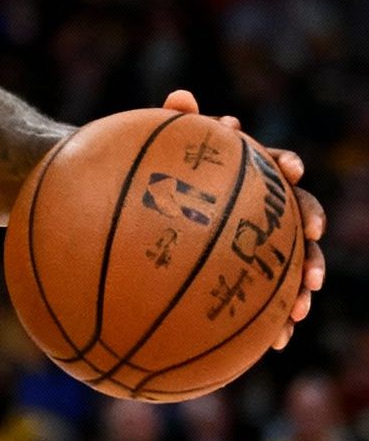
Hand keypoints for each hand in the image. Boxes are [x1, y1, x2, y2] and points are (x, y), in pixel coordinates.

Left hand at [161, 90, 325, 349]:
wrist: (131, 210)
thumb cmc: (146, 178)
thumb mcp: (152, 153)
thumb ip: (170, 126)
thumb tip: (180, 97)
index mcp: (246, 177)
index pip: (272, 164)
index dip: (285, 164)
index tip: (290, 169)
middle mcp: (261, 209)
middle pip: (298, 212)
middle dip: (308, 224)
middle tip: (310, 238)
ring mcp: (259, 244)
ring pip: (291, 261)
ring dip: (301, 282)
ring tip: (300, 306)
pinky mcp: (245, 277)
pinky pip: (266, 300)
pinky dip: (273, 321)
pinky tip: (277, 343)